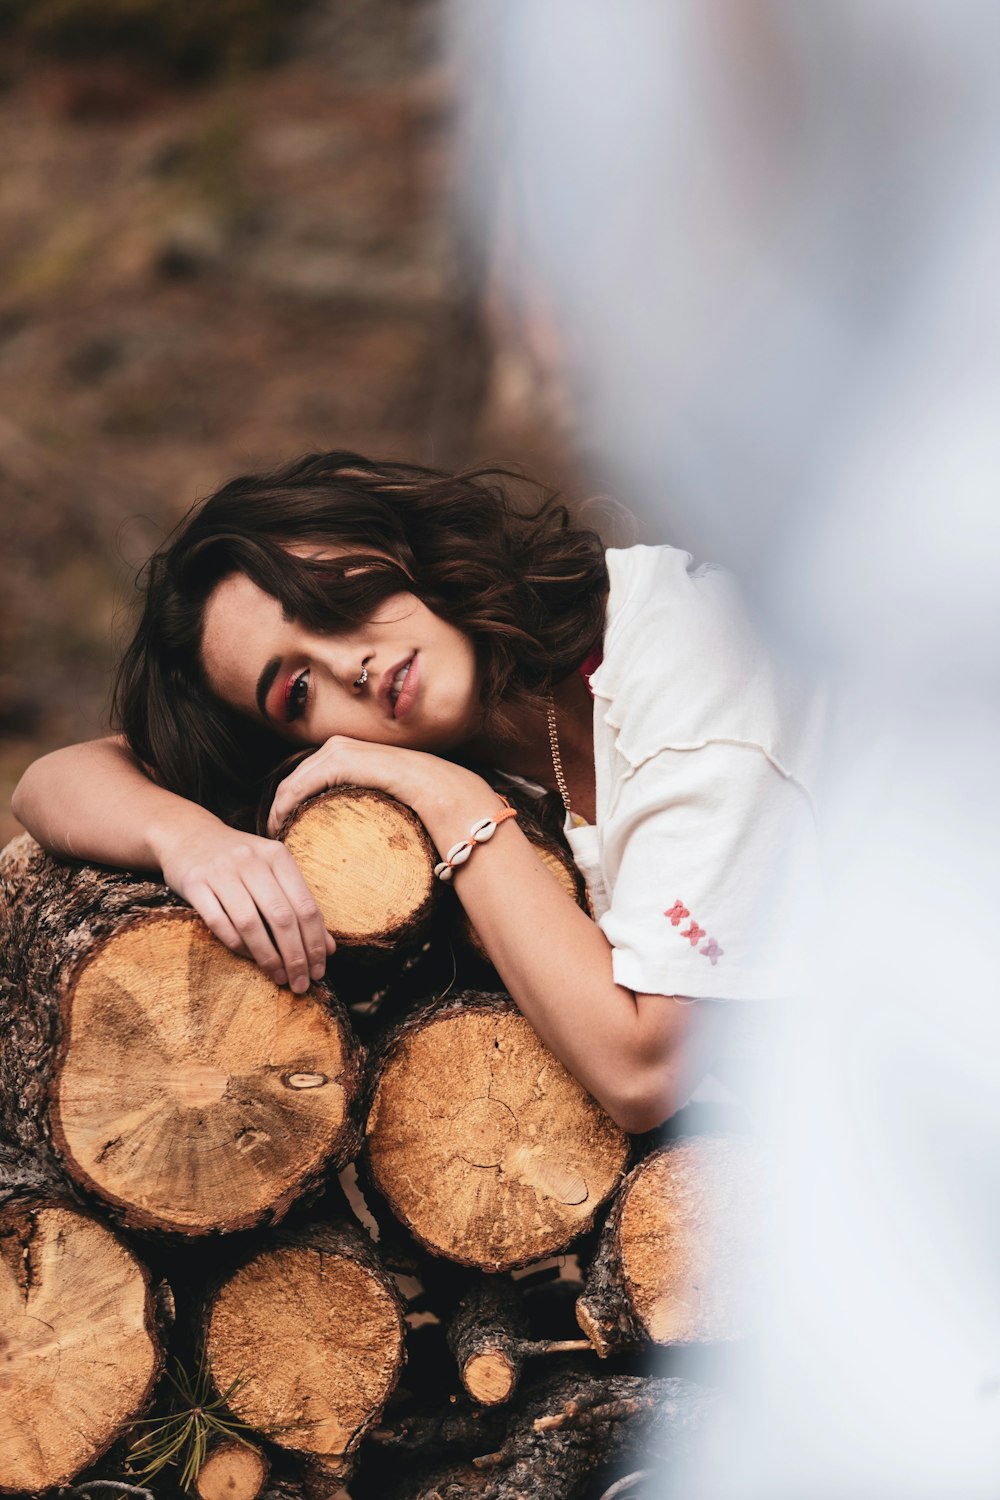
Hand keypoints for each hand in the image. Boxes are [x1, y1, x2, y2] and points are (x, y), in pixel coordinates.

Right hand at [153, 815, 335, 993]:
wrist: (188, 835)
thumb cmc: (239, 861)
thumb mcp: (273, 872)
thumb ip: (300, 906)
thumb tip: (330, 948)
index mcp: (277, 856)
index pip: (306, 906)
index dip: (316, 943)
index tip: (320, 970)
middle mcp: (251, 860)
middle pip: (281, 917)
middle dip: (296, 956)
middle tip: (301, 983)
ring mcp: (221, 871)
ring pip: (250, 923)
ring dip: (268, 957)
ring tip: (279, 978)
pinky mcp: (195, 883)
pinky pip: (218, 922)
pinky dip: (237, 945)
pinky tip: (250, 959)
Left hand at [265, 736, 490, 838]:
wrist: (439, 790)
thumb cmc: (418, 799)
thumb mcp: (378, 799)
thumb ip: (359, 802)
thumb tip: (349, 829)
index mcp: (345, 751)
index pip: (304, 777)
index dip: (287, 803)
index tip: (282, 830)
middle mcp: (336, 746)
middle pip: (293, 780)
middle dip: (278, 808)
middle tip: (272, 837)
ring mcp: (336, 750)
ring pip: (292, 784)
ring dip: (278, 811)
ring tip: (275, 837)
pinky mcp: (338, 761)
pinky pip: (300, 786)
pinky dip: (286, 807)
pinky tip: (281, 827)